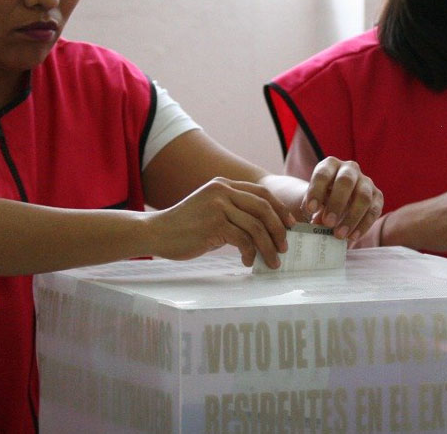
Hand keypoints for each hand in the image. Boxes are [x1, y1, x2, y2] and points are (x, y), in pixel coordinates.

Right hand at [147, 177, 294, 267]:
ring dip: (268, 247)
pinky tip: (248, 261)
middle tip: (284, 247)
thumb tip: (263, 228)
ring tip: (271, 261)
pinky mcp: (213, 225)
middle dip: (279, 229)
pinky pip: (243, 240)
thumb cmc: (185, 226)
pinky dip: (250, 253)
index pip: (262, 193)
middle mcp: (222, 191)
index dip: (280, 209)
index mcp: (223, 184)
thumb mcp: (210, 208)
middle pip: (263, 207)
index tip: (289, 226)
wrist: (157, 232)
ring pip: (256, 226)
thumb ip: (232, 210)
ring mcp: (218, 206)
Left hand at [302, 157, 382, 241]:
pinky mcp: (377, 196)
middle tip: (328, 223)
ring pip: (363, 197)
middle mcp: (350, 169)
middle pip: (346, 181)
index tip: (310, 209)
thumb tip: (316, 224)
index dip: (316, 191)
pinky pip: (374, 211)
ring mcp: (366, 181)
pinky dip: (363, 225)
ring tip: (339, 235)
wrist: (338, 201)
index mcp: (330, 165)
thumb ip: (313, 210)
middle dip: (337, 203)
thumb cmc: (322, 199)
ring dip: (352, 217)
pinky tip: (352, 237)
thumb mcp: (314, 201)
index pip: (323, 174)